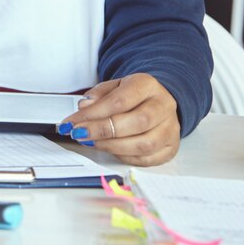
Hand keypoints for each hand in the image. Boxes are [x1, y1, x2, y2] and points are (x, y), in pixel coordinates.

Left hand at [60, 74, 181, 166]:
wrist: (158, 101)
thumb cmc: (134, 95)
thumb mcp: (114, 86)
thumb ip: (98, 95)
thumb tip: (85, 107)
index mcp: (148, 85)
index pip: (120, 100)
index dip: (94, 114)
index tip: (73, 122)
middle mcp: (164, 106)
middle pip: (136, 122)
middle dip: (102, 131)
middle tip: (80, 134)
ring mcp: (170, 128)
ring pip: (143, 144)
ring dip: (112, 146)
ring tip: (92, 142)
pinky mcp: (170, 147)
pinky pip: (146, 159)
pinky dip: (124, 157)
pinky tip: (110, 149)